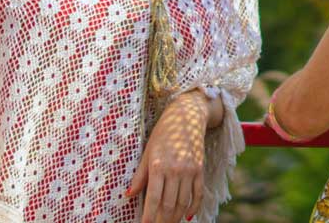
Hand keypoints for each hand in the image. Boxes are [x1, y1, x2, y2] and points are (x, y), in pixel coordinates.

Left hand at [127, 90, 208, 222]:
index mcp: (158, 165)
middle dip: (162, 220)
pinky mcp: (200, 170)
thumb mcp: (147, 152)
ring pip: (183, 202)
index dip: (149, 216)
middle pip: (169, 204)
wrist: (186, 117)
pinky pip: (198, 194)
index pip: (154, 198)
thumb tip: (128, 194)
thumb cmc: (162, 134)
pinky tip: (187, 216)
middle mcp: (175, 169)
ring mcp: (190, 171)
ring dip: (176, 217)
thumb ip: (140, 176)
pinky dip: (193, 207)